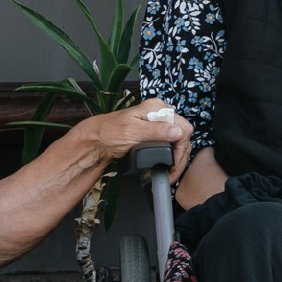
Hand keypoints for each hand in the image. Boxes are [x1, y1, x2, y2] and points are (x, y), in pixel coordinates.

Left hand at [74, 101, 191, 181]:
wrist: (97, 140)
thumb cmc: (109, 132)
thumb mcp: (132, 131)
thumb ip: (156, 130)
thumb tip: (177, 131)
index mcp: (157, 108)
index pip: (183, 126)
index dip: (181, 147)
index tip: (173, 162)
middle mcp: (161, 114)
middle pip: (183, 136)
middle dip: (180, 156)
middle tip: (172, 173)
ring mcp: (159, 124)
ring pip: (179, 142)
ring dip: (177, 159)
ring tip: (170, 174)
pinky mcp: (156, 134)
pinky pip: (171, 145)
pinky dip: (171, 157)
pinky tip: (167, 167)